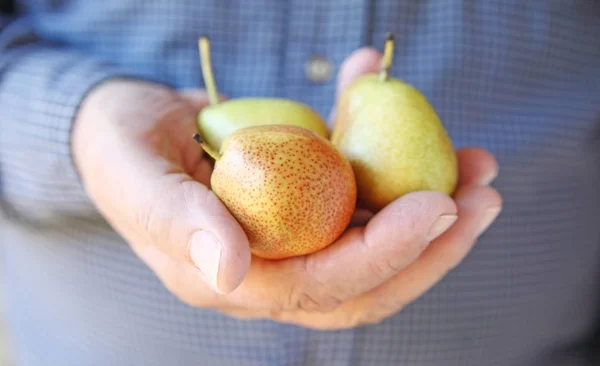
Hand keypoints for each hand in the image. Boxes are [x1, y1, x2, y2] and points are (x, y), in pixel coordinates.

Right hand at [72, 47, 500, 331]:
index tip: (436, 205)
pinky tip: (408, 120)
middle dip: (434, 247)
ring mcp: (293, 239)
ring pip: (377, 245)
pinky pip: (360, 196)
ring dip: (435, 212)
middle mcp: (271, 270)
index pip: (320, 287)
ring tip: (479, 169)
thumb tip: (229, 273)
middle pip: (367, 280)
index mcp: (230, 279)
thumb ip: (173, 222)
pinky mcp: (305, 205)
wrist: (127, 126)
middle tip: (484, 197)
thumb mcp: (131, 174)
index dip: (383, 254)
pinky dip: (394, 163)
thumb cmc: (121, 148)